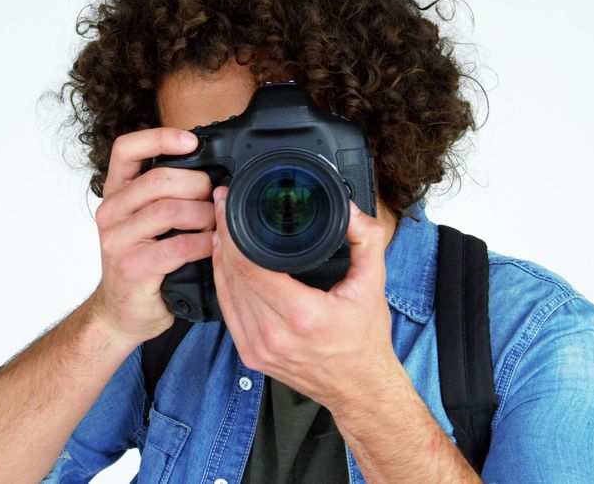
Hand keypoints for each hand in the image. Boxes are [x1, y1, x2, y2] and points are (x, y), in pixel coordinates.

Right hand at [89, 127, 215, 345]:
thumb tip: (212, 173)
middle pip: (159, 179)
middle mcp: (110, 213)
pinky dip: (204, 243)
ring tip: (216, 225)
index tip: (191, 142)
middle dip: (198, 186)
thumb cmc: (143, 266)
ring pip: (170, 210)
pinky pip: (178, 245)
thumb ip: (165, 196)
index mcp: (115, 194)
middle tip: (215, 200)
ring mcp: (117, 240)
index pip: (126, 149)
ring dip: (204, 216)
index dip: (160, 138)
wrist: (122, 313)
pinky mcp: (132, 267)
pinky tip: (213, 246)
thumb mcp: (147, 223)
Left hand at [210, 185, 402, 410]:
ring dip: (219, 259)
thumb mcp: (374, 285)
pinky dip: (223, 285)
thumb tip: (349, 209)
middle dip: (223, 237)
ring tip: (221, 230)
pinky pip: (227, 313)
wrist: (360, 387)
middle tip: (222, 208)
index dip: (233, 232)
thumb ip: (366, 240)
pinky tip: (224, 265)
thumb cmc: (365, 341)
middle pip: (232, 276)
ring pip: (224, 293)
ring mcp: (259, 349)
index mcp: (303, 315)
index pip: (250, 266)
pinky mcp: (251, 356)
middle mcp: (275, 335)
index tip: (229, 206)